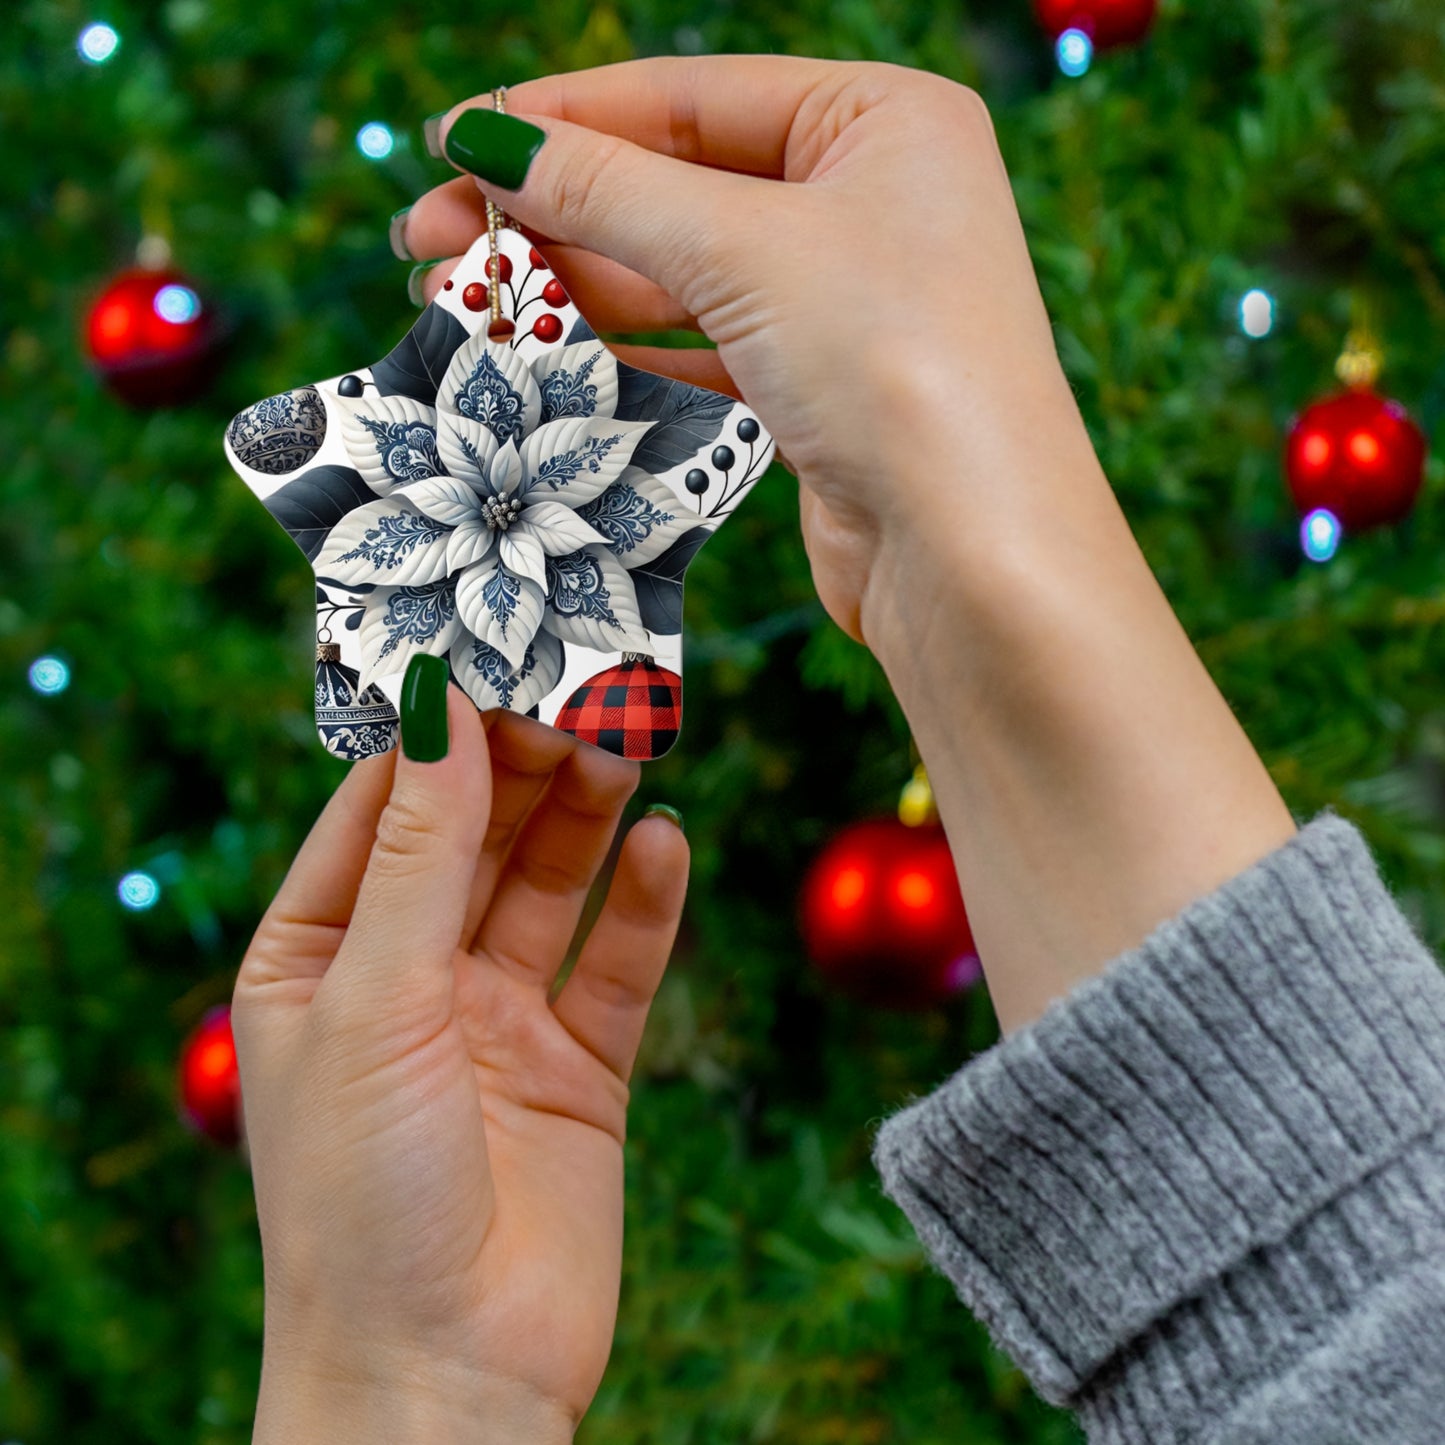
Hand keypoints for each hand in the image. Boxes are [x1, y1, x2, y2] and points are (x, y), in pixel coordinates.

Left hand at [232, 692, 687, 1441]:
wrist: (446, 1379)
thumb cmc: (361, 1198)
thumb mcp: (373, 999)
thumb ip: (416, 852)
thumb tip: (434, 707)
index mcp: (318, 958)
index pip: (379, 810)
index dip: (435, 734)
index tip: (492, 654)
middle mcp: (408, 978)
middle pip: (475, 836)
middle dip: (524, 764)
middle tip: (583, 688)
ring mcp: (497, 1021)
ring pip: (550, 885)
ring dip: (587, 816)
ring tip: (629, 744)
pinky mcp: (579, 1067)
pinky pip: (616, 964)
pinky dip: (644, 904)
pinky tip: (666, 845)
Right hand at [401, 59, 1294, 1034]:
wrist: (974, 555)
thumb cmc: (895, 365)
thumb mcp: (742, 248)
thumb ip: (607, 189)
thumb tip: (486, 138)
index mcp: (880, 120)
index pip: (689, 96)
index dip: (562, 119)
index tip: (451, 143)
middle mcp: (869, 200)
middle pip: (675, 184)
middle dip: (548, 211)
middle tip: (428, 239)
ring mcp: (845, 300)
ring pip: (679, 272)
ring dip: (568, 285)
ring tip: (456, 299)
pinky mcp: (818, 388)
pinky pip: (700, 345)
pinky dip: (621, 347)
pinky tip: (539, 352)